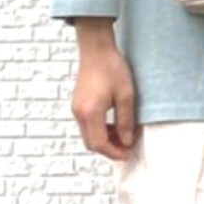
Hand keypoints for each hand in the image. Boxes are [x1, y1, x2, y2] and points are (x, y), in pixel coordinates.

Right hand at [71, 36, 136, 160]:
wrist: (96, 49)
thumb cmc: (112, 69)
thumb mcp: (126, 96)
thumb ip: (126, 121)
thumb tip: (127, 142)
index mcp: (90, 112)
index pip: (99, 144)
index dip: (114, 153)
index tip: (127, 154)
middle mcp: (79, 113)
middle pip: (91, 143)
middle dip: (109, 150)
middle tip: (126, 148)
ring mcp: (76, 109)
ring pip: (88, 136)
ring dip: (104, 141)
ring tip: (122, 136)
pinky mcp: (77, 105)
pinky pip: (86, 126)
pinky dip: (99, 131)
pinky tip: (113, 125)